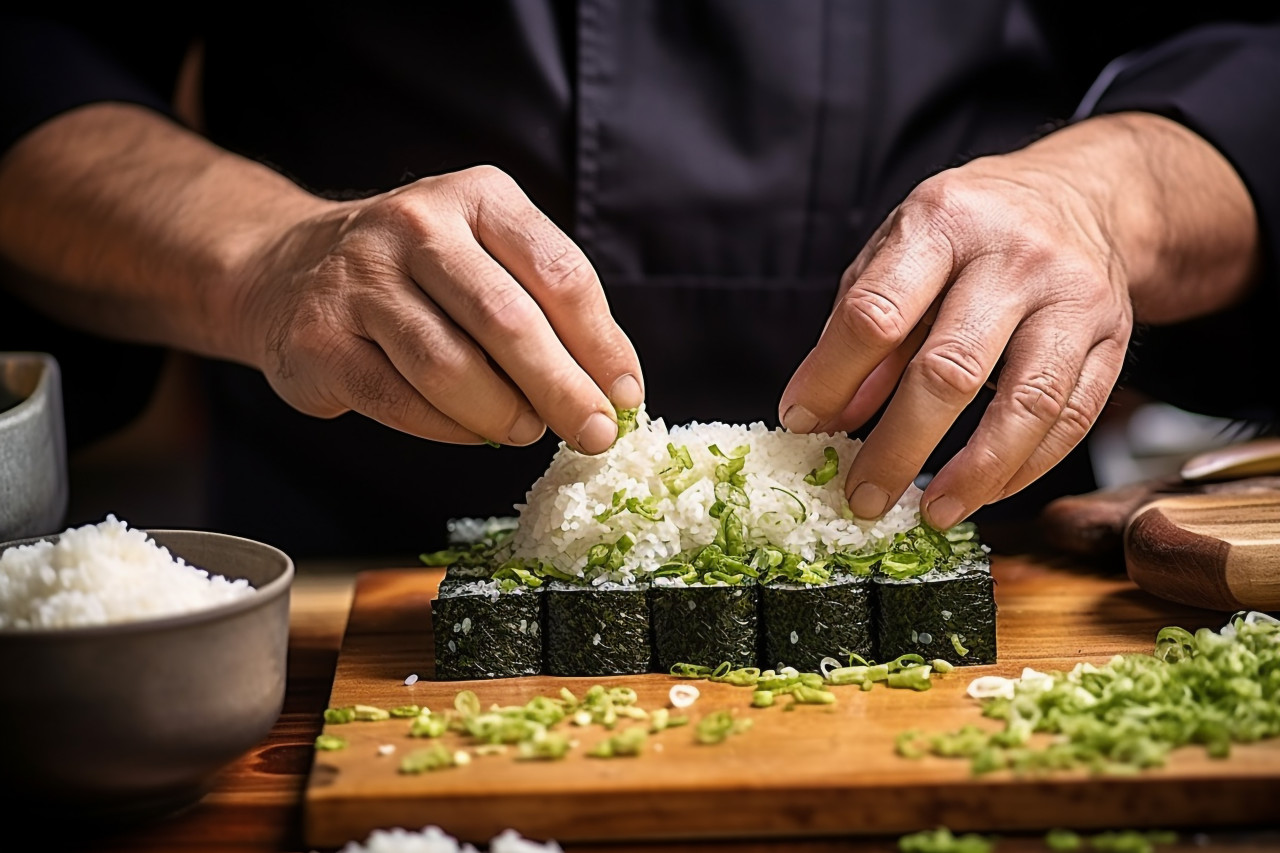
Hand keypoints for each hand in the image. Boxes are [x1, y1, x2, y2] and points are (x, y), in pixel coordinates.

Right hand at [237, 165, 642, 452]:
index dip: (601, 344)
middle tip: (594, 434)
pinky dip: (448, 428)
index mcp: (477, 196)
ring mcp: (359, 279)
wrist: (286, 269)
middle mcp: (415, 225)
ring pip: (449, 366)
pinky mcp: (319, 337)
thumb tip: (610, 389)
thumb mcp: (486, 259)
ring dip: (502, 414)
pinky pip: (399, 400)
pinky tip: (472, 432)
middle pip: (508, 321)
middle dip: (563, 389)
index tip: (624, 396)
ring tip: (526, 431)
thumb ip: (545, 310)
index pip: (559, 273)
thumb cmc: (417, 276)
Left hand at [778, 113, 1257, 528]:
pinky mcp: (1114, 339)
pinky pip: (1071, 418)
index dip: (831, 378)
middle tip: (864, 497)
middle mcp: (1014, 256)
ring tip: (933, 513)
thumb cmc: (970, 231)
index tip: (802, 424)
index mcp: (943, 222)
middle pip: (950, 370)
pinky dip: (1025, 468)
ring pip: (1026, 405)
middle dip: (899, 447)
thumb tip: (824, 417)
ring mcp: (1073, 298)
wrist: (1083, 196)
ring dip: (974, 474)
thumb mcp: (900, 252)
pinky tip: (986, 491)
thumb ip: (858, 328)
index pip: (876, 313)